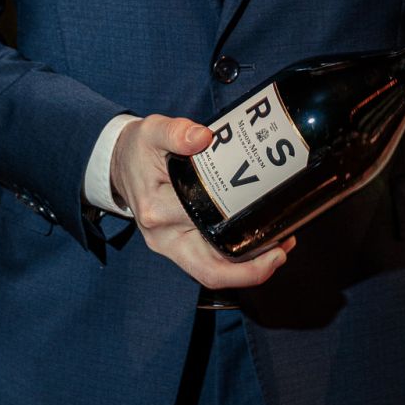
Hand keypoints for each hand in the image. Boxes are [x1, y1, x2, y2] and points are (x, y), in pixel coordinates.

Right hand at [110, 114, 295, 289]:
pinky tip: (258, 244)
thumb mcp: (152, 132)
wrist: (120, 163)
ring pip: (211, 272)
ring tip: (279, 248)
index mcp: (157, 209)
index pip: (204, 234)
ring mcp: (170, 246)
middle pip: (211, 269)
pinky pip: (208, 264)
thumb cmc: (138, 149)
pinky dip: (234, 261)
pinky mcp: (178, 246)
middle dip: (253, 267)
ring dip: (247, 268)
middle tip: (284, 246)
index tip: (274, 228)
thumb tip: (202, 137)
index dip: (241, 243)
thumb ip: (176, 131)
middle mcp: (163, 236)